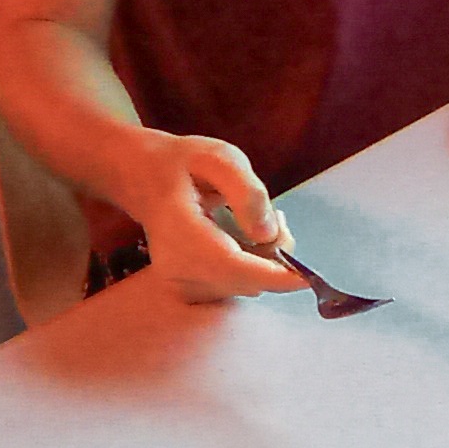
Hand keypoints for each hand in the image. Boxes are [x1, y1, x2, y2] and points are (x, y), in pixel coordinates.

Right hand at [108, 131, 304, 302]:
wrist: (142, 178)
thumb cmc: (184, 164)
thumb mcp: (221, 158)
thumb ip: (247, 192)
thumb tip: (268, 235)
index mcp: (178, 228)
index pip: (229, 264)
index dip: (271, 275)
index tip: (306, 277)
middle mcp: (174, 265)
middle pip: (243, 280)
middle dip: (274, 258)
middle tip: (276, 218)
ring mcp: (178, 282)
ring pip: (243, 286)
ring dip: (263, 262)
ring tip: (254, 221)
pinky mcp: (186, 290)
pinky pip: (234, 287)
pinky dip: (250, 269)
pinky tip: (243, 241)